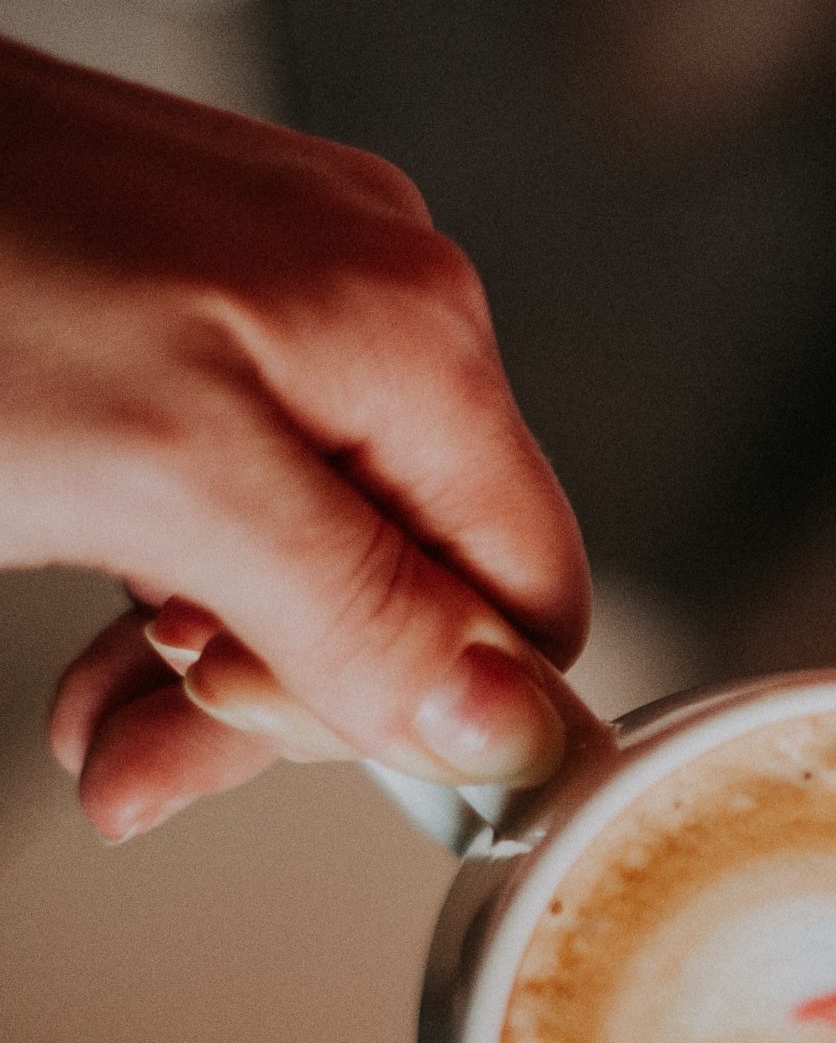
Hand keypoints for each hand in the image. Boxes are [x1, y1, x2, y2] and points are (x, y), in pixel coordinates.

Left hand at [0, 37, 589, 840]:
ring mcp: (288, 298)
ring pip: (321, 551)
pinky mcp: (195, 304)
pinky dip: (168, 578)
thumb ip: (362, 612)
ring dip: (206, 664)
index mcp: (418, 343)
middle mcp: (380, 308)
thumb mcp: (164, 484)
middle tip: (149, 745)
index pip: (531, 603)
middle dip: (282, 694)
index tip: (274, 741)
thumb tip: (511, 727)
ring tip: (99, 717)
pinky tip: (96, 631)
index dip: (425, 710)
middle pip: (421, 585)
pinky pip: (238, 487)